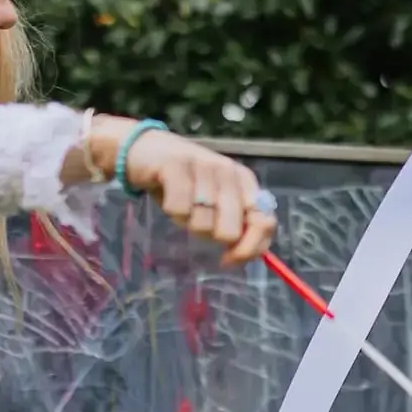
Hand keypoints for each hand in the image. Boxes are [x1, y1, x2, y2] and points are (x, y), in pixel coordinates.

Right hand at [85, 117, 275, 266]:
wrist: (146, 152)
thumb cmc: (185, 184)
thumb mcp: (215, 203)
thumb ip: (236, 224)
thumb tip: (245, 255)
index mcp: (245, 182)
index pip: (264, 222)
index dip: (249, 249)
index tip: (228, 260)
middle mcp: (229, 172)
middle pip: (231, 231)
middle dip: (211, 236)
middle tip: (197, 221)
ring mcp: (204, 165)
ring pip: (203, 223)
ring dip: (187, 222)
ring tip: (181, 204)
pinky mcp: (176, 164)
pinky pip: (179, 209)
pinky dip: (171, 210)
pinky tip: (168, 197)